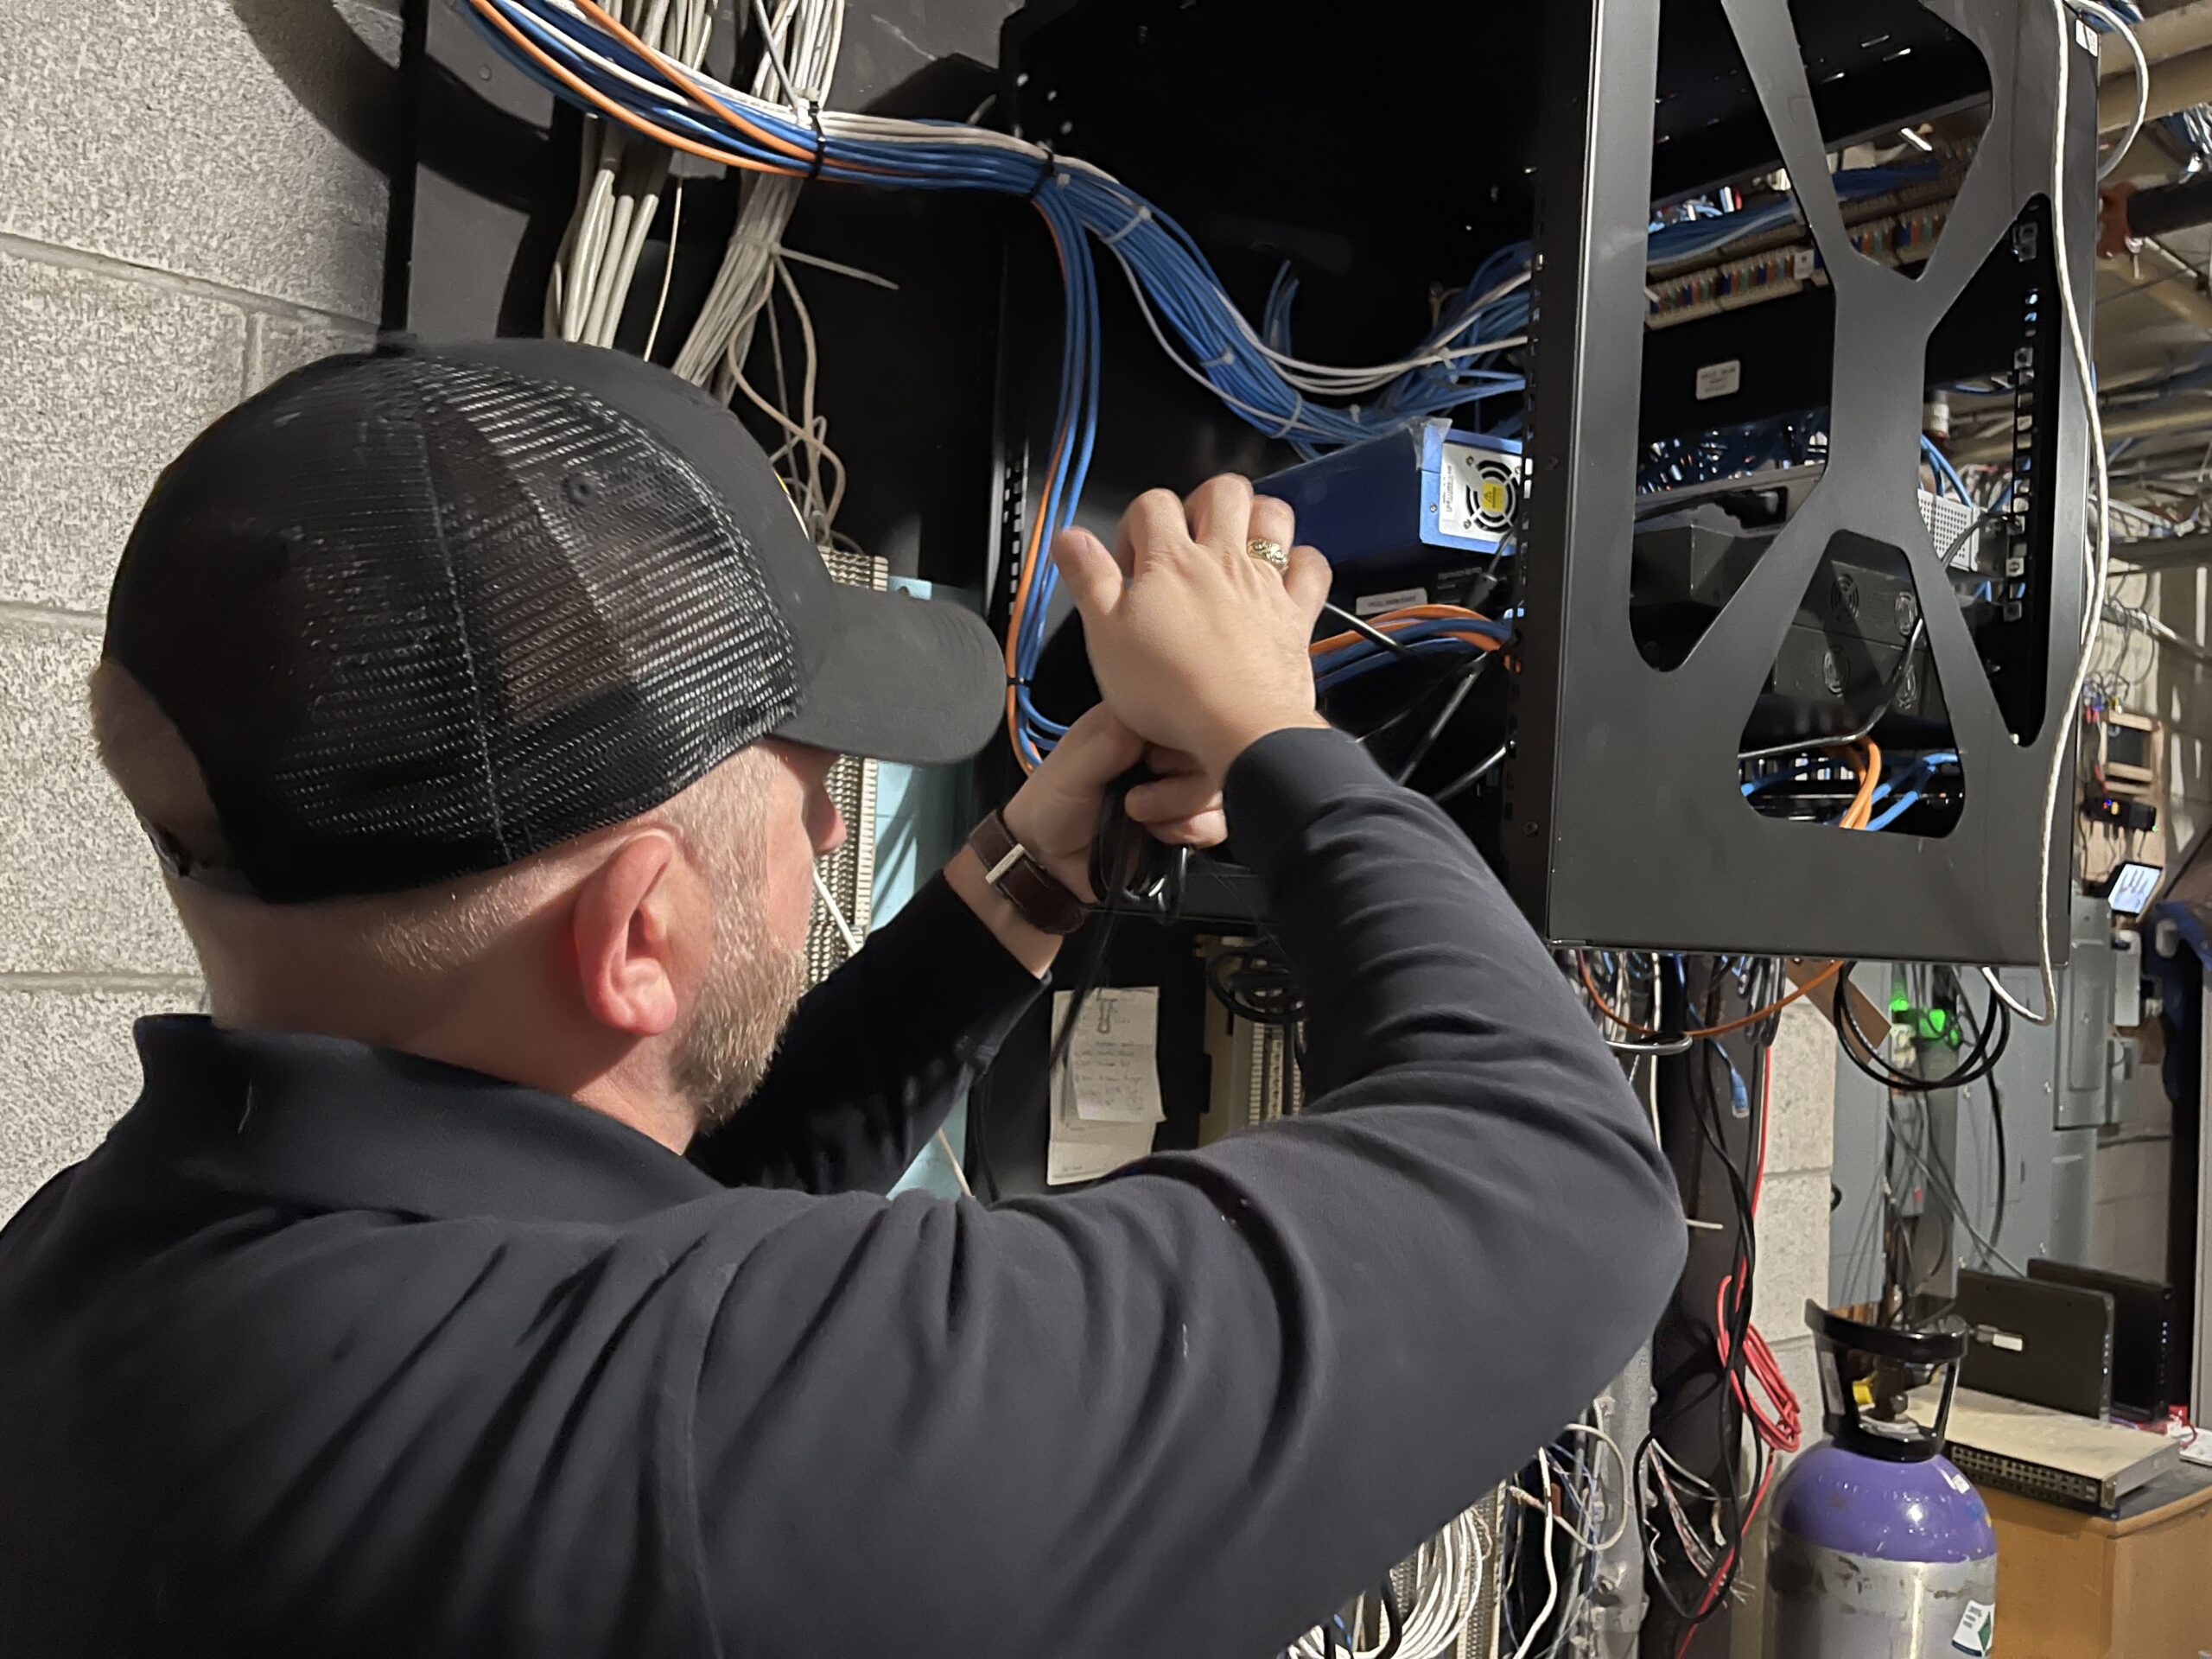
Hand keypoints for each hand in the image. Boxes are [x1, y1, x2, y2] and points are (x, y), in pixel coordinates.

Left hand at [1002, 704, 1227, 900]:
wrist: (1051, 864)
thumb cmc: (1050, 807)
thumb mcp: (1073, 768)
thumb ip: (1112, 741)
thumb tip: (1156, 715)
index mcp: (1138, 721)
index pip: (1191, 709)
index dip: (1185, 736)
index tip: (1153, 761)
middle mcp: (1165, 749)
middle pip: (1216, 751)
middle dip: (1183, 784)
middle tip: (1137, 799)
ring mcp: (1180, 785)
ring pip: (1221, 788)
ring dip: (1184, 811)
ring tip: (1140, 817)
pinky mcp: (1189, 820)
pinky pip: (1219, 822)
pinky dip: (1194, 831)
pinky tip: (1160, 835)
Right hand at [1051, 475, 1331, 780]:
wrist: (1239, 728)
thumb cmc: (1173, 691)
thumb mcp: (1105, 636)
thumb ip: (1087, 580)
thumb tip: (1068, 540)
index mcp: (1170, 562)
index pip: (1152, 504)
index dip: (1135, 522)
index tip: (1129, 559)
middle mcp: (1222, 562)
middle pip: (1222, 492)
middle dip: (1202, 501)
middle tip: (1187, 536)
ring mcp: (1264, 585)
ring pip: (1272, 516)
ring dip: (1256, 517)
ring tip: (1236, 539)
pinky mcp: (1295, 615)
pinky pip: (1312, 568)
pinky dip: (1301, 562)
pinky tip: (1285, 573)